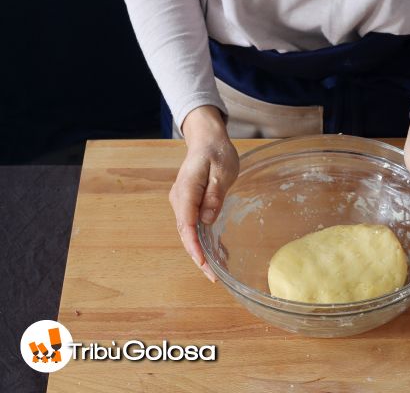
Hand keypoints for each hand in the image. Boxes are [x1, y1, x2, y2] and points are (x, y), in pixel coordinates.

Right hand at [169, 105, 238, 280]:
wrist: (206, 140)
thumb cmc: (216, 153)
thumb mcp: (222, 171)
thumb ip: (213, 195)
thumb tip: (206, 220)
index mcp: (186, 191)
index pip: (187, 225)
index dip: (194, 247)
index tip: (203, 263)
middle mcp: (179, 200)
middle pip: (186, 234)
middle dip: (198, 257)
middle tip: (214, 278)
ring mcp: (182, 203)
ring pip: (189, 233)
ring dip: (201, 252)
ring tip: (216, 272)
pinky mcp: (188, 205)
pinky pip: (194, 227)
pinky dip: (203, 242)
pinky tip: (216, 254)